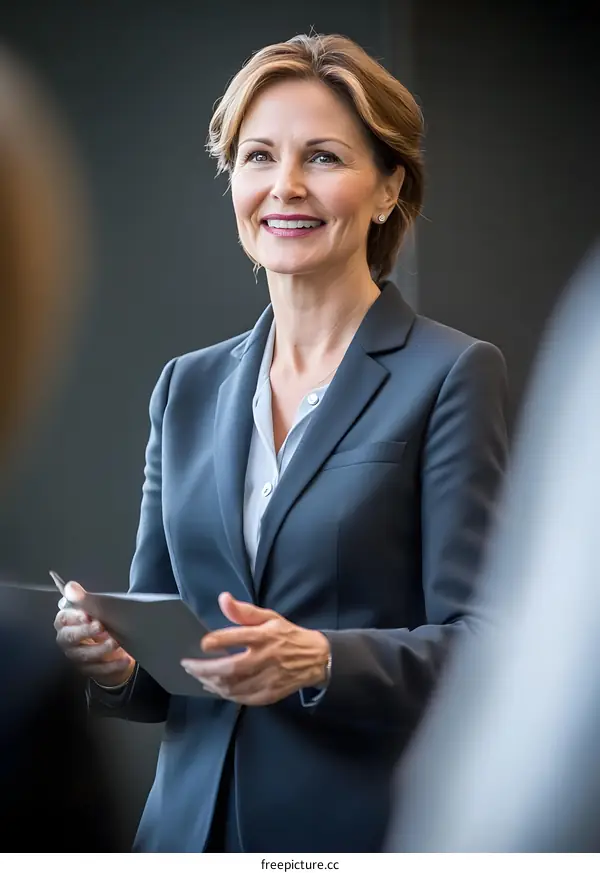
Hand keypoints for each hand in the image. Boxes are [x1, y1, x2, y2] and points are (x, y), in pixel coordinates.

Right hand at [54, 581, 134, 685]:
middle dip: (85, 632)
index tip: (87, 614)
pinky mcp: (89, 670)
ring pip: (84, 655)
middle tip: (101, 626)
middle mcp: (67, 640)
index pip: (63, 618)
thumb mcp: (97, 610)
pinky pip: (99, 670)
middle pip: (69, 638)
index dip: (74, 616)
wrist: (112, 646)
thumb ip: (85, 599)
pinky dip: (112, 665)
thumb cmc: (101, 622)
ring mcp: (76, 657)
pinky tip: (124, 659)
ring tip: (116, 642)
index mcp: (67, 622)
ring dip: (100, 649)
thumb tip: (71, 587)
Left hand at [181, 592, 329, 705]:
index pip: (234, 637)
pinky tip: (215, 688)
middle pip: (229, 668)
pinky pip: (242, 698)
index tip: (202, 644)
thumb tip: (223, 599)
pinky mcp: (270, 694)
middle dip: (203, 669)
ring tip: (198, 676)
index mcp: (264, 636)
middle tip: (188, 666)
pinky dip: (225, 694)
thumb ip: (244, 611)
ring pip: (233, 686)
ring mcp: (268, 679)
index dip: (214, 642)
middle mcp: (266, 658)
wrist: (316, 658)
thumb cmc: (287, 635)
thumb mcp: (269, 617)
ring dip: (211, 683)